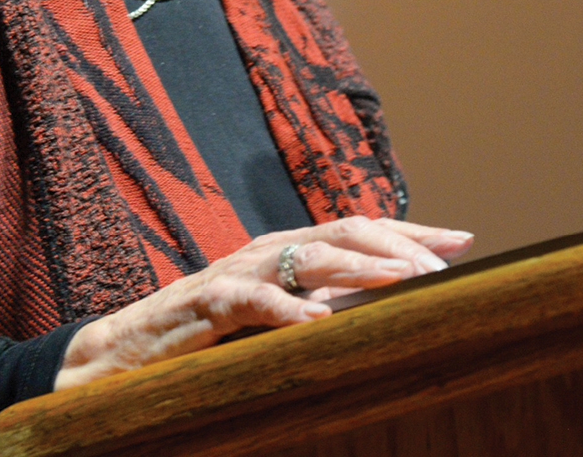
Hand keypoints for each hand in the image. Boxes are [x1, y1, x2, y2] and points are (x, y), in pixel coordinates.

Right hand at [54, 217, 472, 389]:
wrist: (120, 353)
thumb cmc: (202, 340)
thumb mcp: (271, 319)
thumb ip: (317, 304)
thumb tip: (378, 306)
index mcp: (286, 251)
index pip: (359, 229)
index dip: (412, 233)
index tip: (463, 240)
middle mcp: (266, 251)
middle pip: (344, 230)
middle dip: (399, 243)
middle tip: (446, 264)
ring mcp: (236, 272)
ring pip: (309, 256)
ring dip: (362, 268)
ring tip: (405, 280)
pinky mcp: (207, 304)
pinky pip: (254, 302)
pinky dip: (291, 311)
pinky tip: (323, 322)